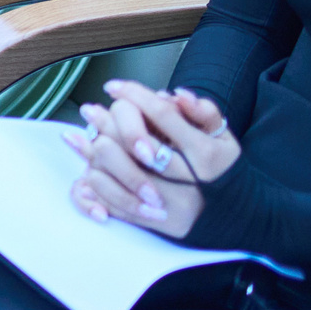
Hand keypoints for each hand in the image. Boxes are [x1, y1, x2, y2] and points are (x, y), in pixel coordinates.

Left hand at [63, 81, 238, 239]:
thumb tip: (177, 95)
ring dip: (95, 153)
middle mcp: (187, 179)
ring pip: (122, 174)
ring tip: (75, 135)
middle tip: (88, 109)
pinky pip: (120, 204)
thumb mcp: (224, 137)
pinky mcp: (158, 223)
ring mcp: (171, 203)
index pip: (163, 115)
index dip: (135, 96)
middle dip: (108, 123)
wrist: (235, 215)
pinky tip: (83, 169)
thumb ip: (204, 113)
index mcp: (203, 152)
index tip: (113, 86)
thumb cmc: (222, 166)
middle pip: (136, 144)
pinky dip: (98, 186)